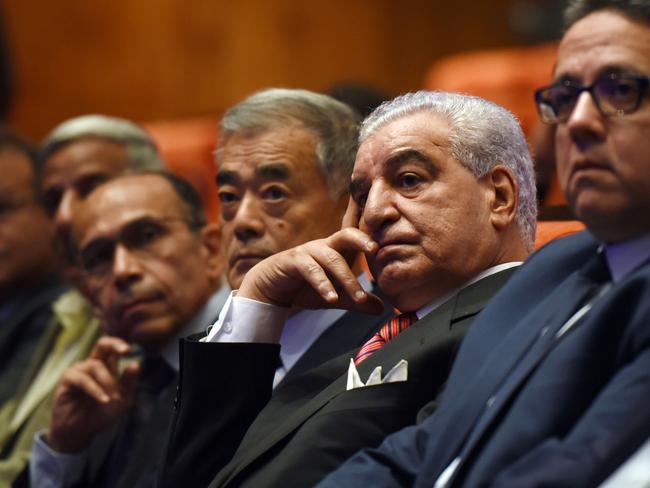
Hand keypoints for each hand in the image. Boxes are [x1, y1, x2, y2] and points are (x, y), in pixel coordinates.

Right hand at [47, 337, 139, 452]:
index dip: (121, 344)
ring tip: (114, 398)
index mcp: (107, 366)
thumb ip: (129, 382)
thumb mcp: (123, 400)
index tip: (130, 349)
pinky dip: (95, 389)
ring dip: (108, 381)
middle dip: (114, 344)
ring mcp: (79, 371)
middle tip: (125, 350)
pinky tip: (104, 400)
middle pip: (102, 344)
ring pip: (95, 366)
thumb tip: (136, 363)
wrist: (82, 432)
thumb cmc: (103, 413)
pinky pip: (82, 379)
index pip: (114, 348)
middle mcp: (92, 365)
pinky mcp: (67, 381)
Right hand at [238, 227, 383, 313]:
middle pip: (346, 234)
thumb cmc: (306, 287)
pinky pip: (311, 270)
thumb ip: (357, 301)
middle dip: (361, 239)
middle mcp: (325, 246)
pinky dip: (323, 285)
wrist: (272, 289)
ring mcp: (309, 252)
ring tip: (359, 298)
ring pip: (331, 259)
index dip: (369, 229)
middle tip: (375, 249)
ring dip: (346, 279)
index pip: (356, 236)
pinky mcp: (294, 261)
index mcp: (338, 250)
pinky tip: (332, 299)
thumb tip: (381, 309)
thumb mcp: (336, 296)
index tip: (385, 226)